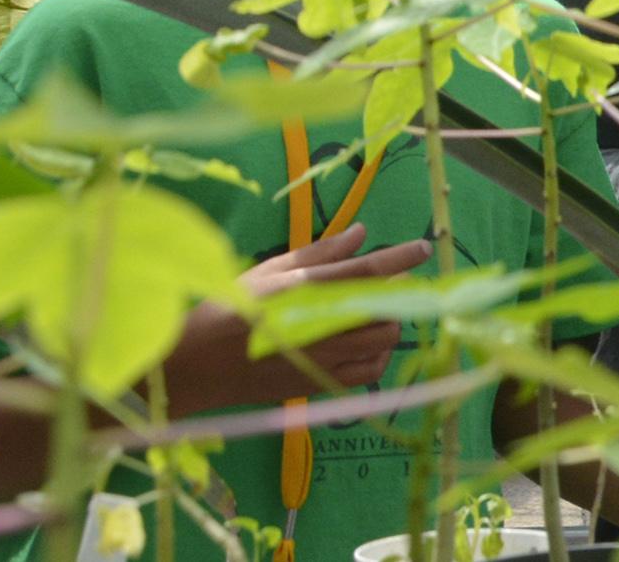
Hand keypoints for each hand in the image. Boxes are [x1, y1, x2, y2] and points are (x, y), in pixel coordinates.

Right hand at [168, 223, 429, 409]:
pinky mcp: (317, 386)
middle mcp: (319, 326)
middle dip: (396, 293)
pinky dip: (377, 357)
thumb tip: (360, 233)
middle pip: (384, 309)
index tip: (423, 247)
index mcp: (305, 291)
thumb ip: (319, 254)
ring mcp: (321, 360)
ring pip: (383, 340)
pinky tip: (365, 346)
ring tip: (374, 313)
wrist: (194, 367)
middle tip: (390, 284)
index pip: (366, 272)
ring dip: (388, 322)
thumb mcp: (269, 271)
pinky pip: (369, 373)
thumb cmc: (228, 309)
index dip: (400, 258)